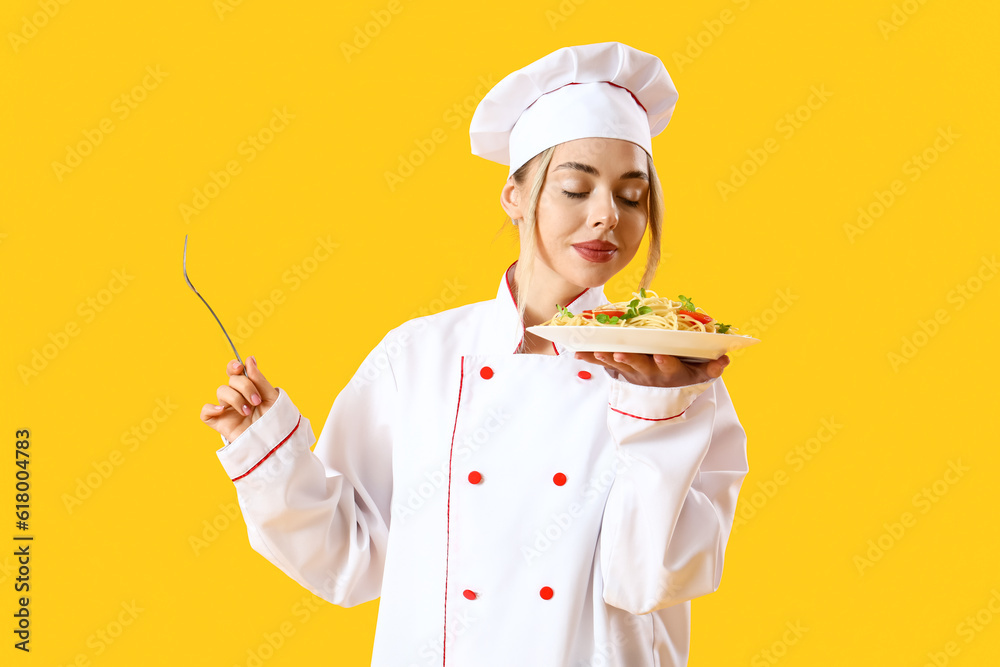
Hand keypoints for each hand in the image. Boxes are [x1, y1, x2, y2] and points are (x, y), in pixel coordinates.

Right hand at [200, 356, 278, 442]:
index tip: (240, 368)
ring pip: (221, 392)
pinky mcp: (219, 422)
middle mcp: (236, 396)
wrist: (273, 442)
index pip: (235, 371)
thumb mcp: (271, 398)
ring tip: (248, 412)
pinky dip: (211, 408)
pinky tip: (223, 411)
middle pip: (231, 380)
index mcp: (248, 388)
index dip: (234, 366)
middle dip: (245, 387)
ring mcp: (227, 409)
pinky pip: (205, 412)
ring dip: (235, 399)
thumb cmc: (274, 420)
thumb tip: (249, 359)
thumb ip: (260, 379)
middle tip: (256, 401)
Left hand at [574, 352, 729, 387]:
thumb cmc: (684, 369)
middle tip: (620, 354)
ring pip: (619, 366)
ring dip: (607, 358)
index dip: (665, 362)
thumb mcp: (699, 372)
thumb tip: (725, 359)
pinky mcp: (619, 369)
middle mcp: (651, 374)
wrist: (663, 387)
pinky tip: (576, 352)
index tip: (660, 354)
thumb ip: (711, 366)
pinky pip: (602, 363)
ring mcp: (633, 372)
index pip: (670, 368)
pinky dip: (589, 358)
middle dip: (630, 361)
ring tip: (597, 350)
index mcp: (672, 372)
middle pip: (640, 368)